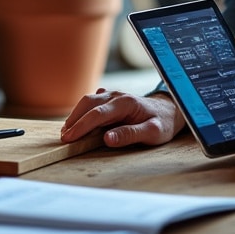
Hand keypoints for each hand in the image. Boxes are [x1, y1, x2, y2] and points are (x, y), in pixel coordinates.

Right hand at [59, 88, 184, 147]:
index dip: (82, 126)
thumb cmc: (162, 123)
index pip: (98, 114)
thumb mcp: (153, 133)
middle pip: (88, 104)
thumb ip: (130, 135)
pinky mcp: (110, 98)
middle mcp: (117, 95)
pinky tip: (78, 122)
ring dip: (75, 115)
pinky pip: (92, 102)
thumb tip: (107, 139)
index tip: (69, 138)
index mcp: (126, 103)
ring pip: (88, 101)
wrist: (170, 110)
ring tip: (67, 132)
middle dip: (74, 120)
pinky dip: (81, 111)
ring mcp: (113, 95)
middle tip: (64, 138)